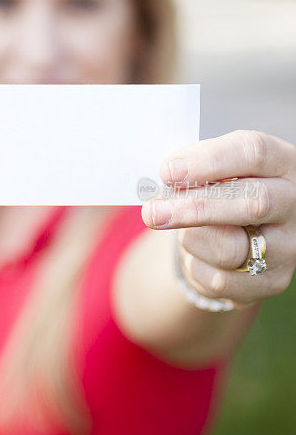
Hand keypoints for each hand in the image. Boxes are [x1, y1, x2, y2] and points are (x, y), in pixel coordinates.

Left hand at [141, 129, 295, 309]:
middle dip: (195, 207)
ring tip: (181, 230)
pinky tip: (196, 254)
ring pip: (230, 247)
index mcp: (282, 163)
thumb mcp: (215, 171)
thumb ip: (197, 170)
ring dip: (191, 238)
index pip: (254, 152)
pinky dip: (196, 266)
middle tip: (152, 212)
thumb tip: (167, 178)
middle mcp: (295, 204)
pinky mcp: (273, 281)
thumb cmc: (223, 190)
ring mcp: (288, 246)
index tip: (169, 171)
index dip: (210, 160)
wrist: (241, 235)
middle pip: (253, 202)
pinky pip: (222, 280)